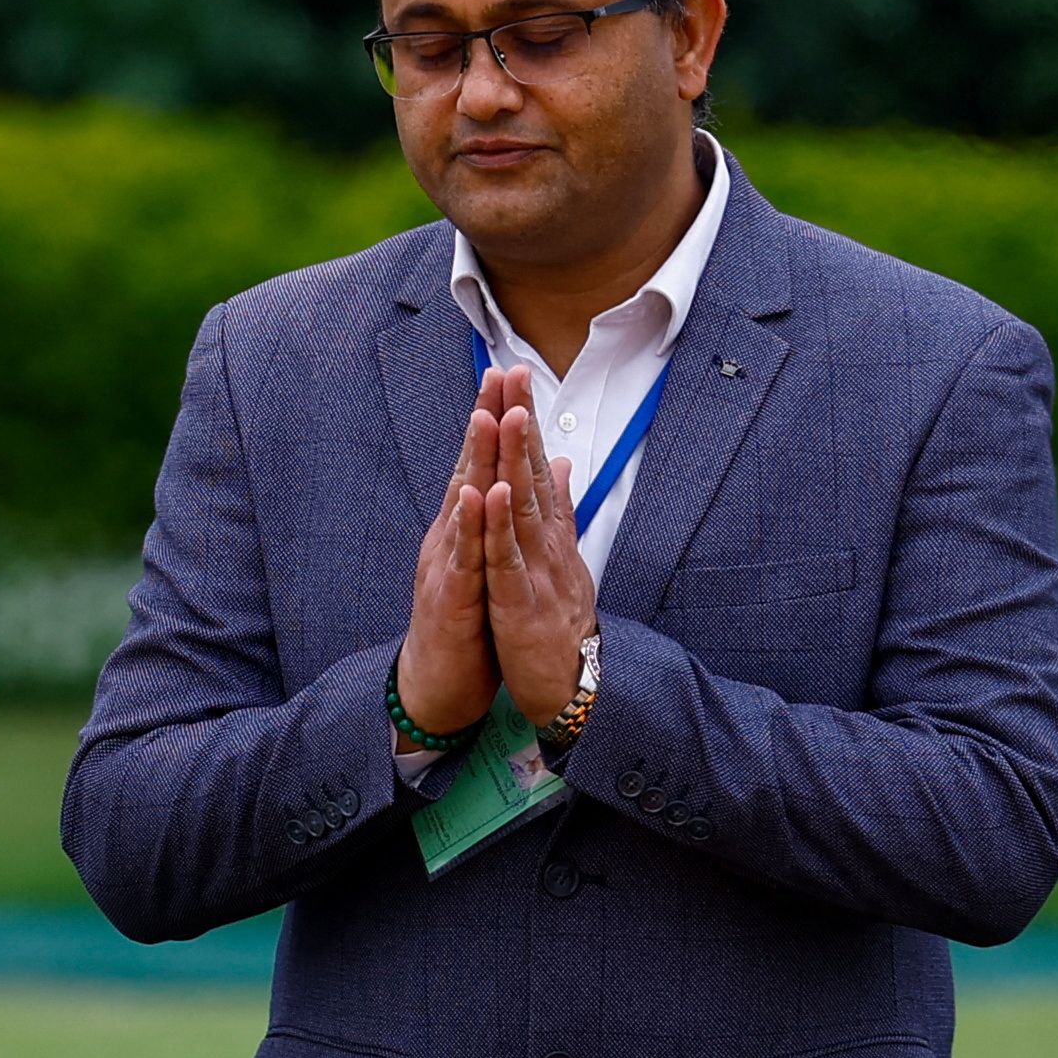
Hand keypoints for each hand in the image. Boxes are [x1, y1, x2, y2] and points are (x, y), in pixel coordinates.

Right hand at [396, 371, 510, 737]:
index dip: (495, 419)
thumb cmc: (466, 624)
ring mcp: (445, 565)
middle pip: (468, 469)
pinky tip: (475, 498)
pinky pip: (461, 558)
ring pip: (461, 505)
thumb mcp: (487, 566)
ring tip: (485, 419)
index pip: (481, 464)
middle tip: (496, 373)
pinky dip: (468, 527)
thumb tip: (518, 482)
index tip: (508, 374)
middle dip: (483, 420)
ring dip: (473, 462)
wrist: (440, 683)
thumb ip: (499, 522)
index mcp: (463, 530)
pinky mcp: (449, 597)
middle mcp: (449, 538)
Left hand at [482, 390, 598, 725]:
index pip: (538, 466)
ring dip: (515, 461)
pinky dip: (498, 528)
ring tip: (507, 416)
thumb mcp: (560, 558)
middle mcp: (549, 543)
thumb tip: (565, 463)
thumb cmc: (558, 618)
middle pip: (535, 474)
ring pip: (524, 508)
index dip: (528, 421)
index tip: (517, 375)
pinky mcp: (521, 602)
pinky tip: (489, 496)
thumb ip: (561, 509)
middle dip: (523, 423)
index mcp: (551, 533)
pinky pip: (507, 560)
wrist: (568, 684)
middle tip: (516, 373)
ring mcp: (538, 571)